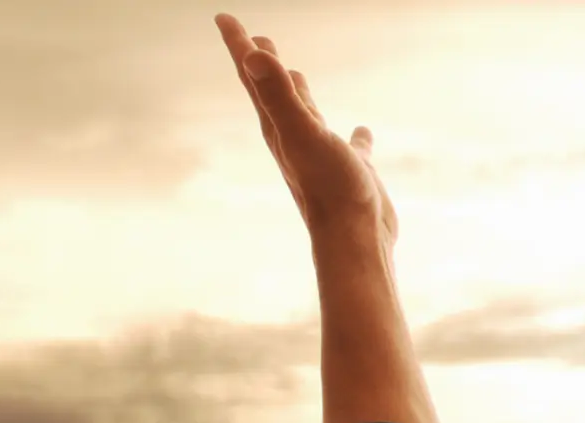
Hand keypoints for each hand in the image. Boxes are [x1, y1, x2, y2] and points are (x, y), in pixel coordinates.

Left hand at [215, 13, 397, 247]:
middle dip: (262, 63)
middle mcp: (294, 138)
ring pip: (306, 115)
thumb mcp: (303, 134)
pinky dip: (355, 136)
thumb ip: (279, 95)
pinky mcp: (350, 170)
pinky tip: (362, 130)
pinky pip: (350, 146)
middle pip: (272, 91)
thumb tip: (254, 55)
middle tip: (256, 39)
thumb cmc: (330, 188)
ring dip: (299, 92)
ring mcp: (321, 154)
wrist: (356, 237)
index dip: (238, 44)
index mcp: (278, 126)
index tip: (223, 17)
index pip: (253, 76)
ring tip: (298, 73)